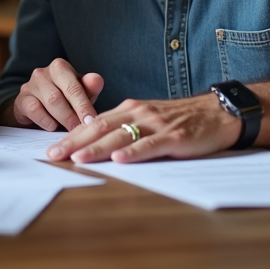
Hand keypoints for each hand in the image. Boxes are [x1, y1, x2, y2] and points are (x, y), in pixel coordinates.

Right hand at [10, 58, 103, 131]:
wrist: (37, 108)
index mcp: (60, 67)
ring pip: (49, 102)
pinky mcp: (21, 100)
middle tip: (82, 129)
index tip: (92, 121)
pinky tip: (53, 127)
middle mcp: (42, 73)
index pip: (74, 85)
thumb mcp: (81, 93)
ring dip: (62, 119)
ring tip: (70, 130)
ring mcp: (29, 86)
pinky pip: (34, 110)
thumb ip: (90, 87)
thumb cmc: (65, 99)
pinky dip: (46, 121)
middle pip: (60, 95)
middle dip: (73, 115)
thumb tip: (97, 80)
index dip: (84, 105)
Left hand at [46, 94, 239, 163]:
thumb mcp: (148, 120)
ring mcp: (156, 124)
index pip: (93, 122)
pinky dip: (133, 152)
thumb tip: (96, 145)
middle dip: (74, 143)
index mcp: (129, 109)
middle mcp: (139, 113)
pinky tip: (119, 159)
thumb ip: (125, 128)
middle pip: (99, 128)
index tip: (52, 148)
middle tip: (53, 156)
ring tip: (77, 158)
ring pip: (120, 136)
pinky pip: (150, 145)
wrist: (217, 113)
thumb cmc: (180, 120)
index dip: (71, 136)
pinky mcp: (174, 136)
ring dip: (96, 148)